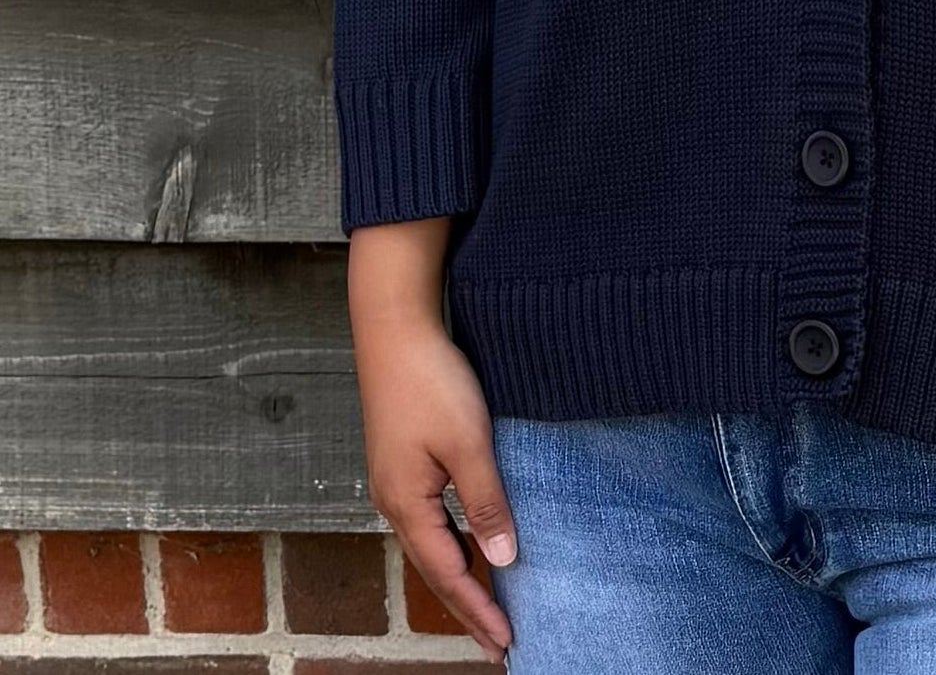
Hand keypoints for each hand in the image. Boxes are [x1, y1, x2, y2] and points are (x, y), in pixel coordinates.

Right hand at [356, 315, 518, 662]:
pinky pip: (428, 521)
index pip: (447, 575)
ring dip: (458, 580)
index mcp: (407, 504)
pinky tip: (467, 546)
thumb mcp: (468, 443)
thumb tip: (501, 561)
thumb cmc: (431, 381)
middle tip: (498, 643)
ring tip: (487, 608)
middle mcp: (394, 502)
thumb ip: (485, 503)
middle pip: (433, 570)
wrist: (393, 329)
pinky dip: (450, 546)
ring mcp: (395, 483)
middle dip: (466, 608)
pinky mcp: (402, 464)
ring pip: (430, 547)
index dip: (478, 611)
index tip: (505, 643)